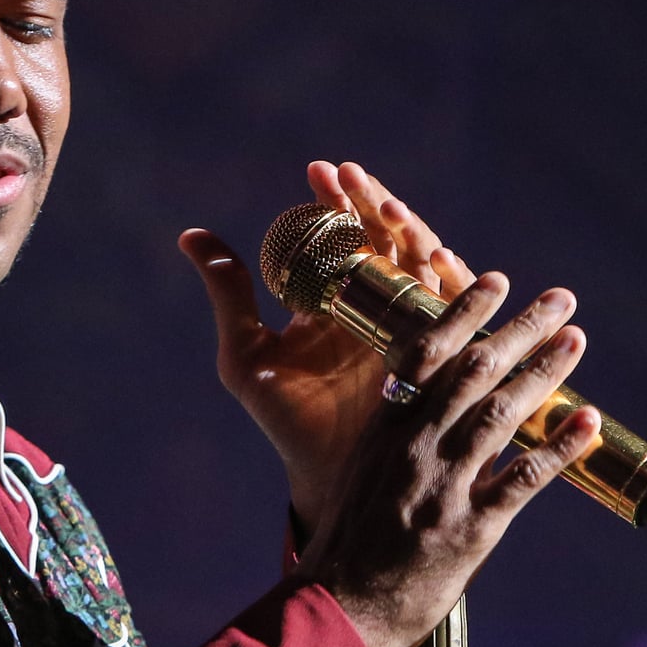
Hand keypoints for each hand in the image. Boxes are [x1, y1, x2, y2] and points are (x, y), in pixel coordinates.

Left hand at [178, 161, 475, 536]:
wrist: (328, 476)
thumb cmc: (288, 419)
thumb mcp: (247, 353)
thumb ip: (229, 293)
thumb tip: (190, 235)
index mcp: (336, 297)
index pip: (339, 233)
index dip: (333, 200)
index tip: (320, 170)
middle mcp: (378, 304)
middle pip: (383, 238)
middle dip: (370, 204)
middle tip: (353, 178)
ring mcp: (413, 323)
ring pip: (419, 263)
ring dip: (409, 232)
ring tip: (388, 209)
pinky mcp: (444, 351)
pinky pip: (455, 307)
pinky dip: (451, 279)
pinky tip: (440, 257)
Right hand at [296, 273, 600, 646]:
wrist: (336, 613)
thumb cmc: (347, 550)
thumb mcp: (360, 479)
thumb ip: (394, 440)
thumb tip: (426, 404)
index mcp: (384, 433)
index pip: (425, 354)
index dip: (463, 312)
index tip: (495, 281)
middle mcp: (414, 449)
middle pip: (473, 371)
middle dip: (520, 329)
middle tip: (559, 298)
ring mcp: (444, 487)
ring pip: (502, 413)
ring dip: (544, 372)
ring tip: (576, 339)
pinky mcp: (471, 529)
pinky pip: (524, 479)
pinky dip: (560, 448)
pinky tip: (588, 421)